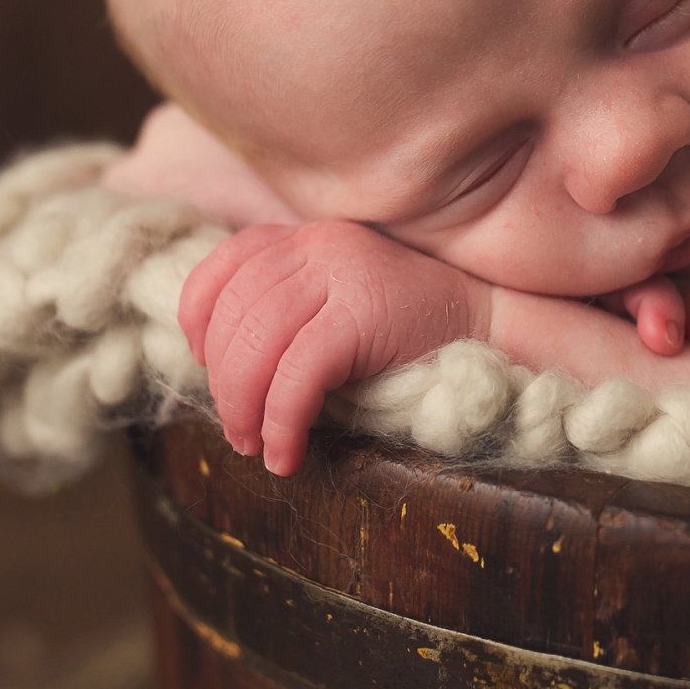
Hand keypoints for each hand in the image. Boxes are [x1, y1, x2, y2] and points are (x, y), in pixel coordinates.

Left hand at [178, 221, 484, 475]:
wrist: (491, 326)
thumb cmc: (408, 329)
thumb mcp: (337, 302)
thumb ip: (287, 309)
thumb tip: (217, 365)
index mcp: (306, 236)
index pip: (223, 266)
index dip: (198, 319)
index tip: (202, 364)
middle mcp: (318, 243)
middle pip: (233, 314)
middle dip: (222, 383)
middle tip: (236, 432)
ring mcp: (341, 272)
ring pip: (256, 344)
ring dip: (244, 408)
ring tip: (254, 447)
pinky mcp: (362, 311)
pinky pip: (297, 374)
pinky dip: (281, 420)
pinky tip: (286, 451)